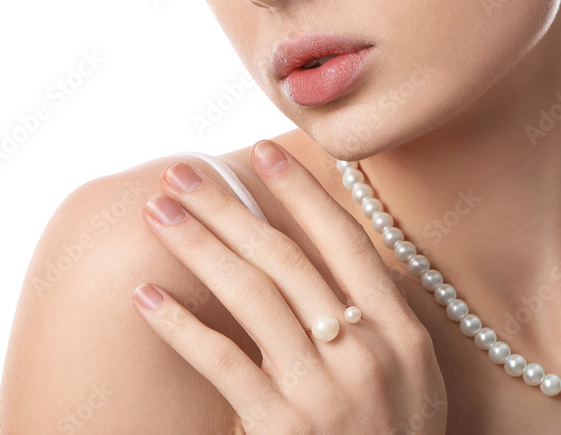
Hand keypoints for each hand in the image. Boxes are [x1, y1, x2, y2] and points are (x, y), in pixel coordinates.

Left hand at [134, 139, 447, 433]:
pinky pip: (223, 365)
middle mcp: (366, 353)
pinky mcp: (282, 431)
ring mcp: (325, 393)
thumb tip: (342, 252)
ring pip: (252, 297)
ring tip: (157, 212)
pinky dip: (182, 327)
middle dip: (230, 207)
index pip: (346, 241)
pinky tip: (146, 298)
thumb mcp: (413, 380)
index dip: (301, 192)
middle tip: (183, 172)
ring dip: (199, 247)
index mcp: (401, 333)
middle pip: (287, 259)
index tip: (259, 153)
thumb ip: (380, 317)